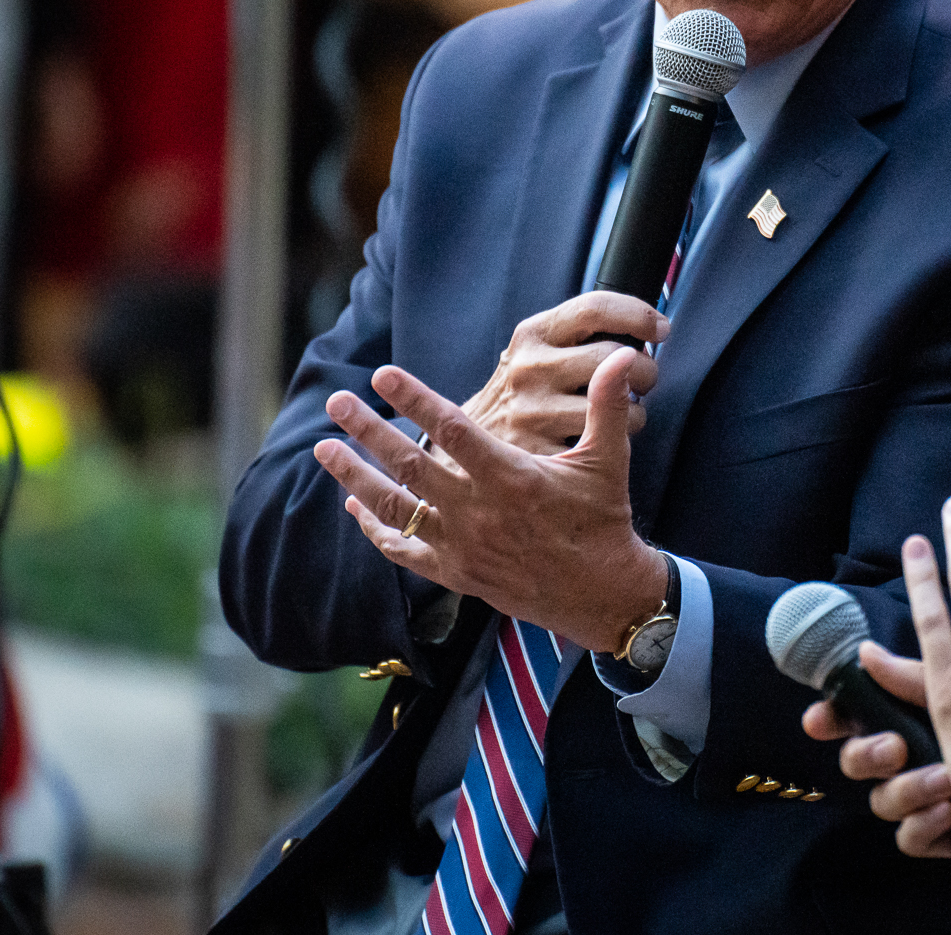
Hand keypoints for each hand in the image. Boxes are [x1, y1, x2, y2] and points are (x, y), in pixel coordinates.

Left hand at [312, 349, 668, 651]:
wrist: (601, 595)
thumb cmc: (603, 522)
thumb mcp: (609, 460)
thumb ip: (608, 405)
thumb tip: (627, 356)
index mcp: (512, 479)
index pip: (453, 430)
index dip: (416, 399)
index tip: (383, 375)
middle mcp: (478, 512)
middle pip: (409, 464)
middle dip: (368, 430)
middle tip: (337, 402)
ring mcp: (461, 546)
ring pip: (394, 507)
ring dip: (355, 475)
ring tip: (324, 448)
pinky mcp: (456, 573)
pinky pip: (402, 550)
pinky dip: (373, 527)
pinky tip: (353, 504)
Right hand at [461, 292, 667, 452]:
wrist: (469, 443)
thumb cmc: (523, 391)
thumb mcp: (536, 351)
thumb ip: (579, 333)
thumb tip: (645, 323)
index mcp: (532, 335)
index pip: (595, 308)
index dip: (638, 315)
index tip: (660, 329)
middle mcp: (528, 368)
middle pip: (614, 356)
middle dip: (646, 368)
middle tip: (645, 379)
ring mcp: (531, 411)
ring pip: (618, 403)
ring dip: (637, 409)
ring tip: (625, 410)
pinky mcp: (538, 450)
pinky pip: (605, 440)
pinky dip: (618, 437)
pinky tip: (605, 434)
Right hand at [800, 644, 950, 859]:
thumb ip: (914, 679)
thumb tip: (866, 652)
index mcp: (905, 721)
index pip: (853, 719)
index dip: (828, 719)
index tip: (819, 719)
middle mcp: (905, 761)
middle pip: (856, 763)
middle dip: (867, 755)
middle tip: (896, 747)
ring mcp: (918, 800)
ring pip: (882, 801)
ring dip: (907, 788)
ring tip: (944, 777)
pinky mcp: (938, 835)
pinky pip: (909, 839)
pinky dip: (923, 825)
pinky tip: (949, 809)